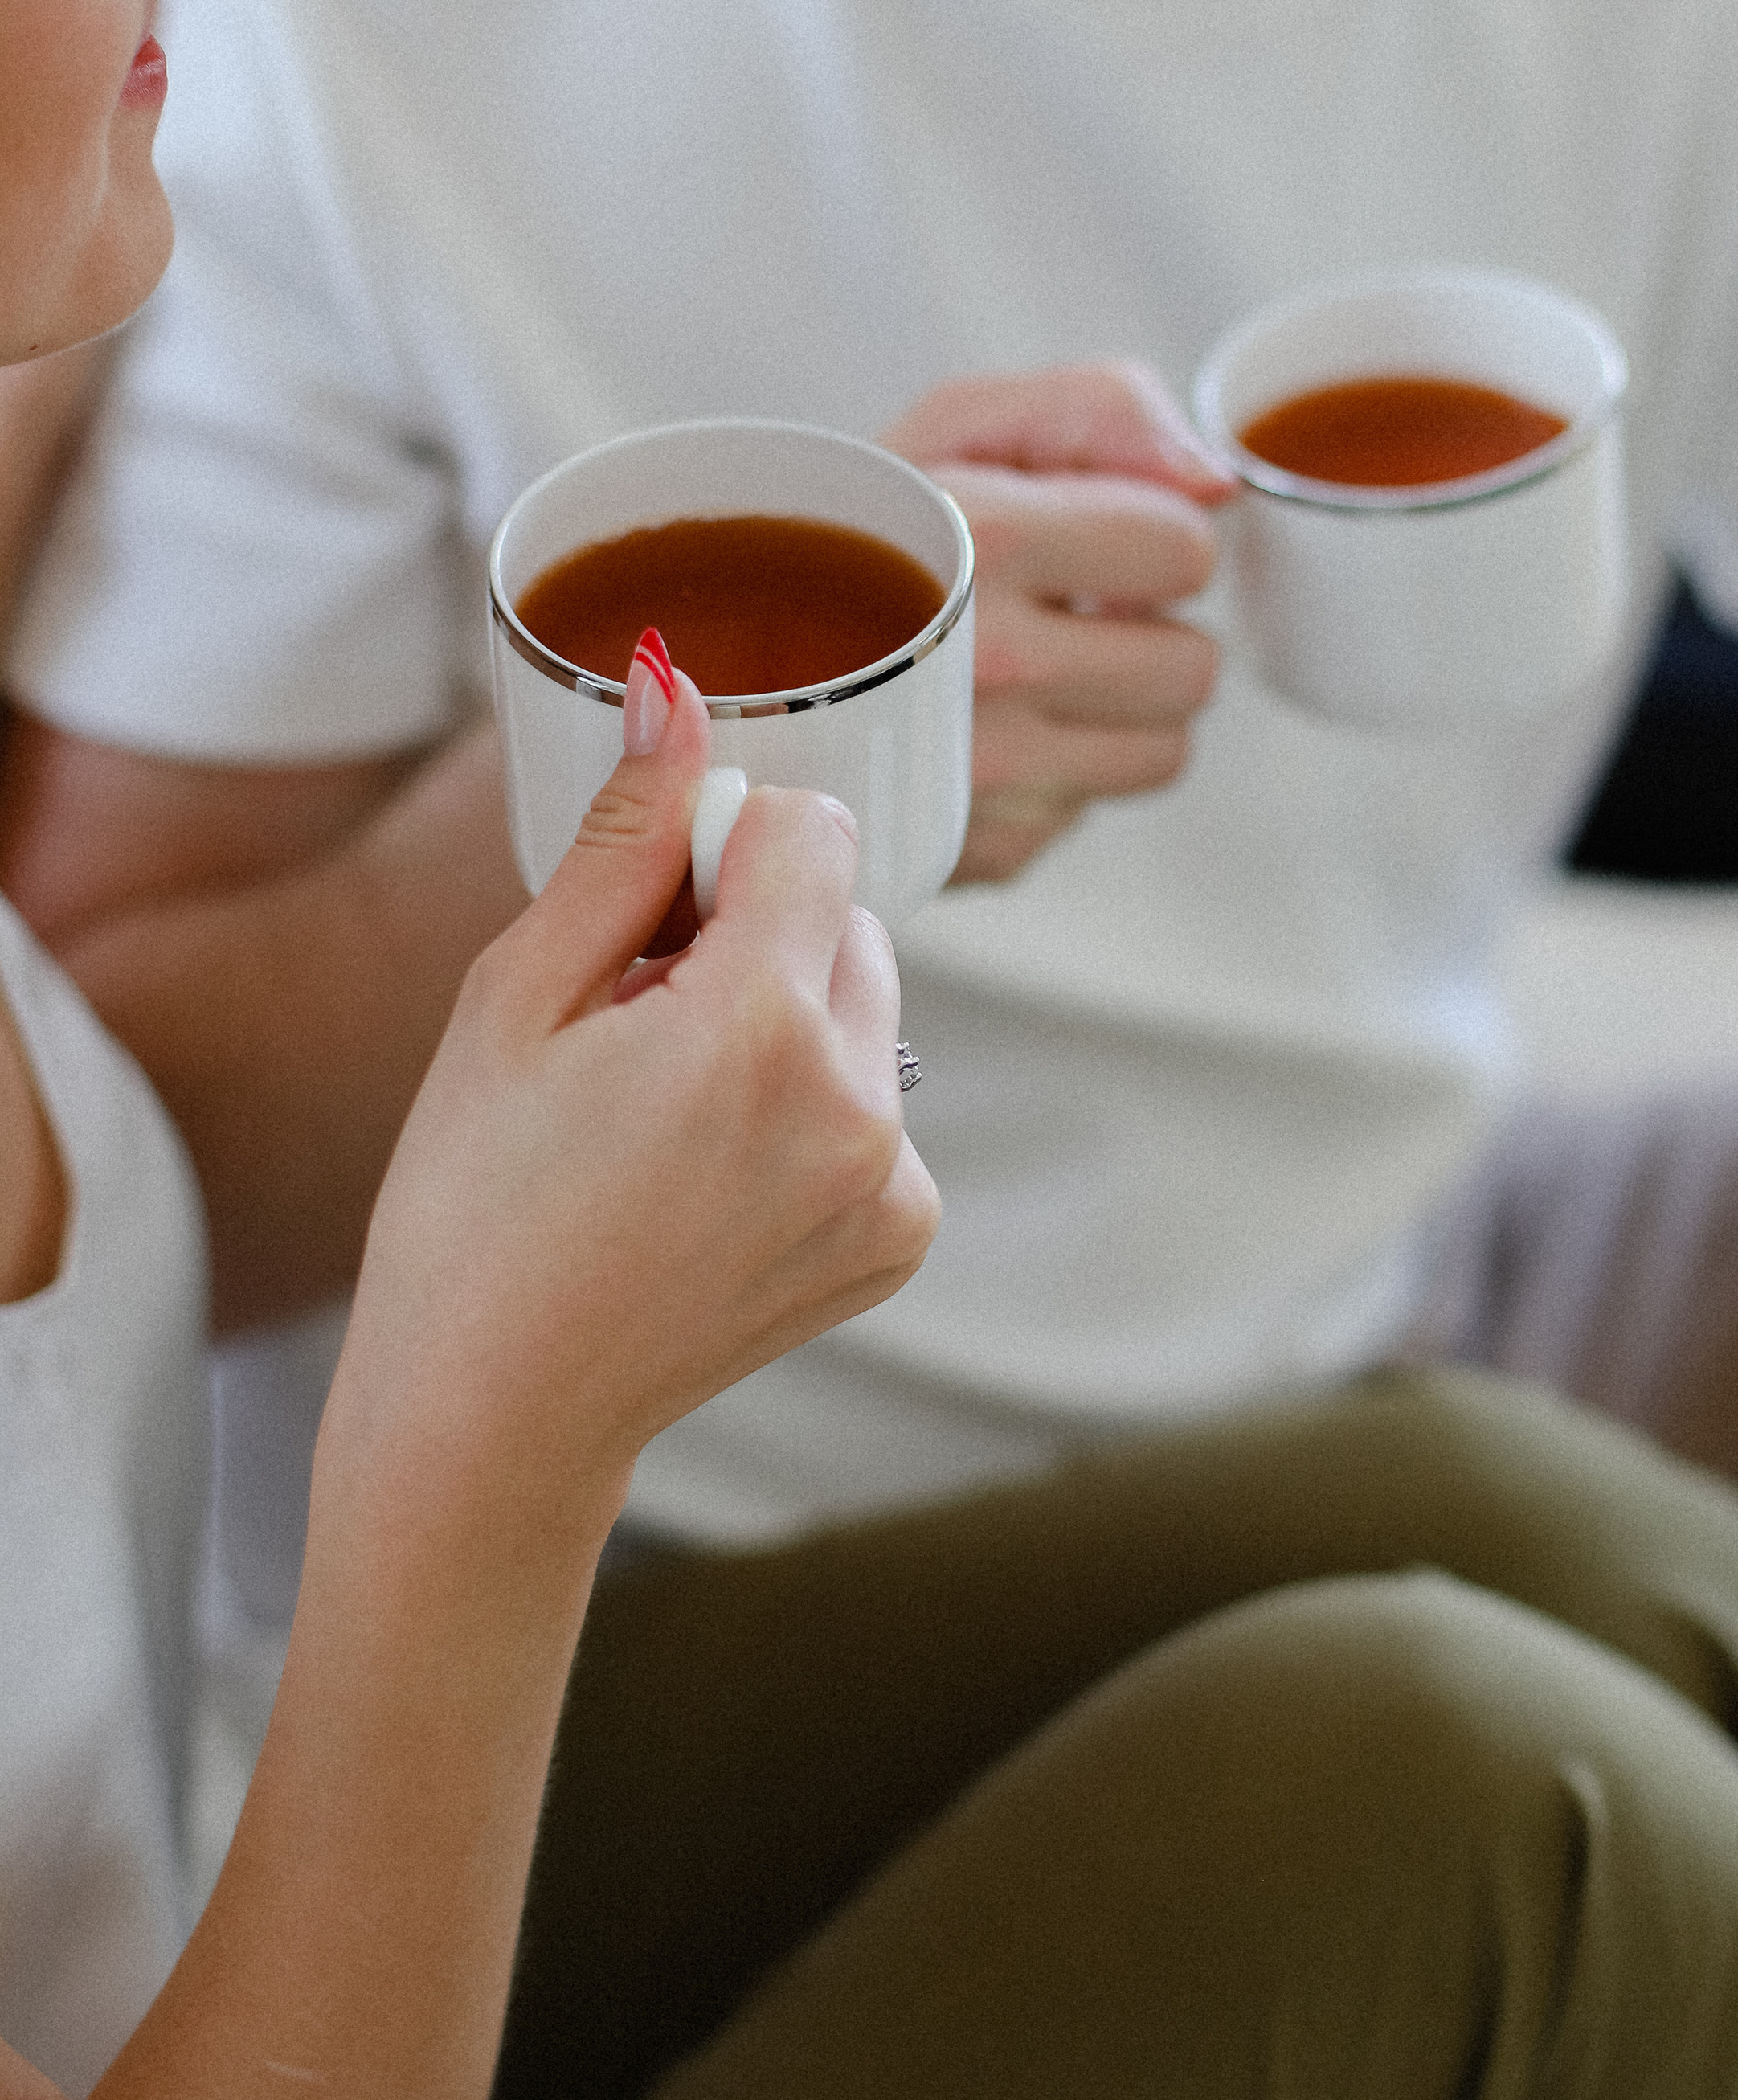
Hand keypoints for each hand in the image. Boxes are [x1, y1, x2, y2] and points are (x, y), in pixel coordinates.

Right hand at [318, 675, 938, 1554]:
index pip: (812, 830)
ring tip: (667, 1111)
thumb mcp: (518, 997)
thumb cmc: (474, 1204)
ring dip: (788, 1023)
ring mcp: (891, 1183)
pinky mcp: (900, 1235)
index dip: (724, 849)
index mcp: (759, 1029)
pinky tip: (709, 1171)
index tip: (648, 915)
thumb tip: (676, 689)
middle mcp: (857, 1105)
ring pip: (865, 1012)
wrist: (496, 1410)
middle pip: (847, 920)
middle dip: (757, 939)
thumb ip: (624, 841)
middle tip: (637, 1028)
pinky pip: (878, 1107)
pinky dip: (812, 1110)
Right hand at [887, 362, 1235, 882]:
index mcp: (985, 545)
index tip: (1092, 539)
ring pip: (1163, 755)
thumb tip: (1216, 484)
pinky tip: (982, 730)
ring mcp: (976, 778)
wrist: (705, 662)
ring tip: (1039, 671)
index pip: (1183, 552)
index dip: (1152, 535)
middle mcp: (986, 672)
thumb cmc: (850, 527)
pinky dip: (1051, 774)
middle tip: (1074, 611)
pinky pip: (1081, 813)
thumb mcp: (956, 423)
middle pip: (1194, 671)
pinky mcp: (970, 850)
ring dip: (1121, 711)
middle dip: (1149, 632)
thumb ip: (1100, 411)